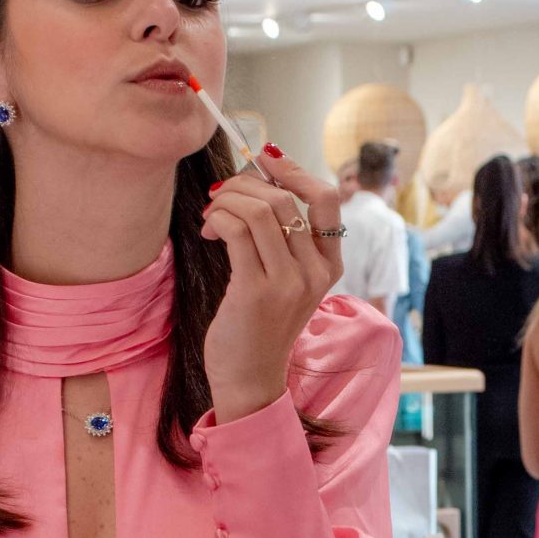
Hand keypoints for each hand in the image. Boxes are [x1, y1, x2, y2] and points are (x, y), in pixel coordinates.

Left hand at [201, 148, 343, 423]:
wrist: (250, 378)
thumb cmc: (260, 325)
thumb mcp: (286, 281)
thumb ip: (284, 240)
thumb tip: (261, 181)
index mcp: (329, 267)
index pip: (327, 202)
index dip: (296, 172)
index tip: (266, 160)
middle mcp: (315, 273)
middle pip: (286, 200)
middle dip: (246, 184)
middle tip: (222, 194)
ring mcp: (288, 283)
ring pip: (262, 211)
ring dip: (229, 200)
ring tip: (212, 213)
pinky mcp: (256, 291)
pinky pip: (238, 230)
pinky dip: (219, 219)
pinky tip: (209, 230)